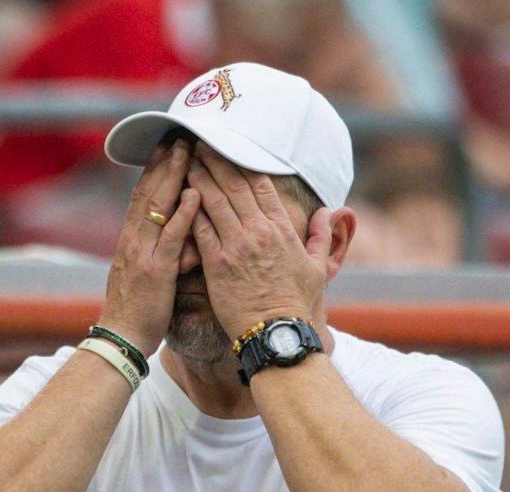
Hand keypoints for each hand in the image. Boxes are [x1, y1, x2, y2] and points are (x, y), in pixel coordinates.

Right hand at [98, 138, 202, 351]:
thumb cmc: (138, 311)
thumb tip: (184, 246)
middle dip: (164, 163)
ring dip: (172, 177)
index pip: (142, 197)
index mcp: (131, 241)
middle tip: (178, 137)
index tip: (165, 146)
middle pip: (148, 193)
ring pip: (157, 207)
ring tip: (187, 152)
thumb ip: (163, 255)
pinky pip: (170, 238)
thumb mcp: (148, 276)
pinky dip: (182, 214)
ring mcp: (143, 253)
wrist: (121, 338)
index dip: (154, 170)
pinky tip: (193, 195)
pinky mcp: (156, 270)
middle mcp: (133, 240)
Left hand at [187, 145, 332, 342]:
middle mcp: (259, 232)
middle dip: (216, 160)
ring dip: (199, 177)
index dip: (242, 163)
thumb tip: (330, 213)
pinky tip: (180, 194)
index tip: (230, 147)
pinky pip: (200, 229)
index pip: (261, 185)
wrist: (277, 333)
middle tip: (199, 141)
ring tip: (185, 159)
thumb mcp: (318, 268)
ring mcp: (236, 246)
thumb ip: (322, 237)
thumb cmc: (297, 304)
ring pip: (214, 201)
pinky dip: (190, 209)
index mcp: (282, 229)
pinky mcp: (217, 264)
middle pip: (234, 186)